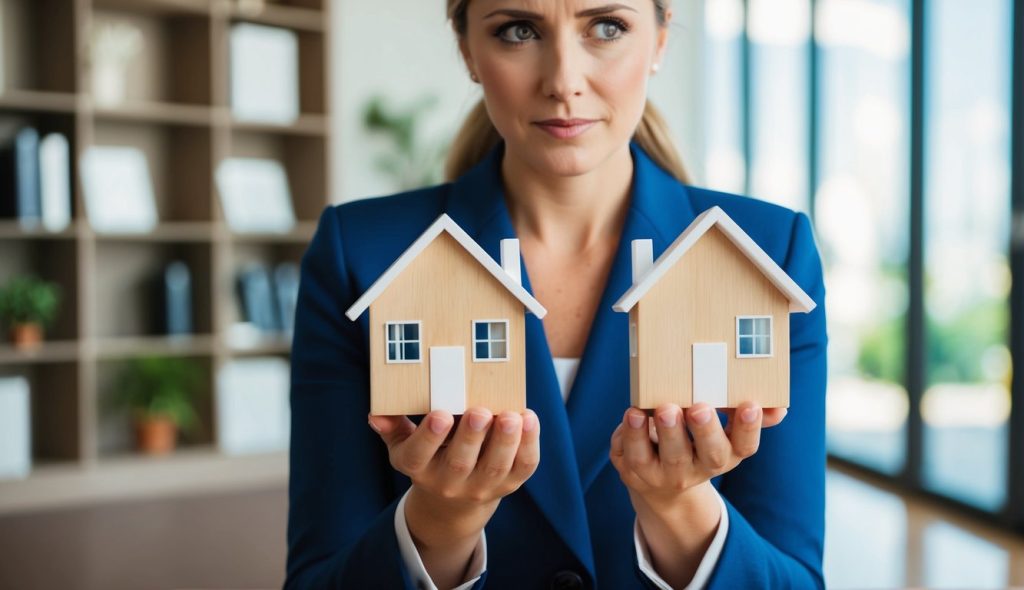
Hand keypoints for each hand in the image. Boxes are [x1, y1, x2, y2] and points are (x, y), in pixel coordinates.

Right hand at [368, 408, 539, 535]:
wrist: (453, 504)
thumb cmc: (429, 458)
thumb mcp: (405, 448)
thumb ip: (393, 429)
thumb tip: (375, 415)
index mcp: (420, 468)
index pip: (420, 456)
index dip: (430, 437)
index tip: (441, 414)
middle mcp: (450, 482)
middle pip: (460, 462)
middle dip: (472, 436)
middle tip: (480, 411)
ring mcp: (482, 486)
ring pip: (495, 467)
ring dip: (505, 441)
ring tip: (512, 416)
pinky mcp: (509, 484)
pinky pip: (522, 467)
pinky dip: (529, 445)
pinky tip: (529, 418)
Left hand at [609, 402, 786, 586]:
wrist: (660, 487)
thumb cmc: (693, 444)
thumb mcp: (720, 435)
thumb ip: (745, 419)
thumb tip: (779, 408)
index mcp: (725, 454)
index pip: (744, 446)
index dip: (749, 428)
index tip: (750, 405)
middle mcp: (698, 469)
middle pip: (708, 455)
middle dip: (704, 431)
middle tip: (699, 407)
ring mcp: (666, 475)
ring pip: (668, 457)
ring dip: (666, 432)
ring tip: (662, 408)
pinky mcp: (636, 472)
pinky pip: (632, 454)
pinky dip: (631, 434)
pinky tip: (633, 414)